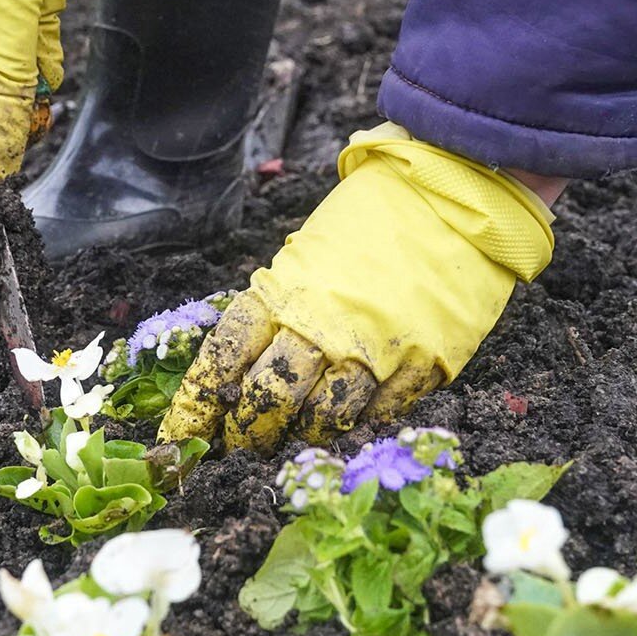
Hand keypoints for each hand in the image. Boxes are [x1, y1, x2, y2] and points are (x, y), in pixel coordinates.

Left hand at [158, 123, 555, 452]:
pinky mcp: (420, 367)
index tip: (182, 433)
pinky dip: (356, 425)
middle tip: (238, 443)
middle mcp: (320, 327)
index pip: (223, 358)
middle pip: (266, 400)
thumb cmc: (371, 217)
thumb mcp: (304, 255)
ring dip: (299, 435)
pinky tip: (346, 422)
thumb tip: (241, 365)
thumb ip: (275, 308)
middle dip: (244, 431)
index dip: (198, 403)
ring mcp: (373, 351)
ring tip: (291, 436)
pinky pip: (377, 415)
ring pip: (321, 419)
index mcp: (282, 292)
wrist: (454, 192)